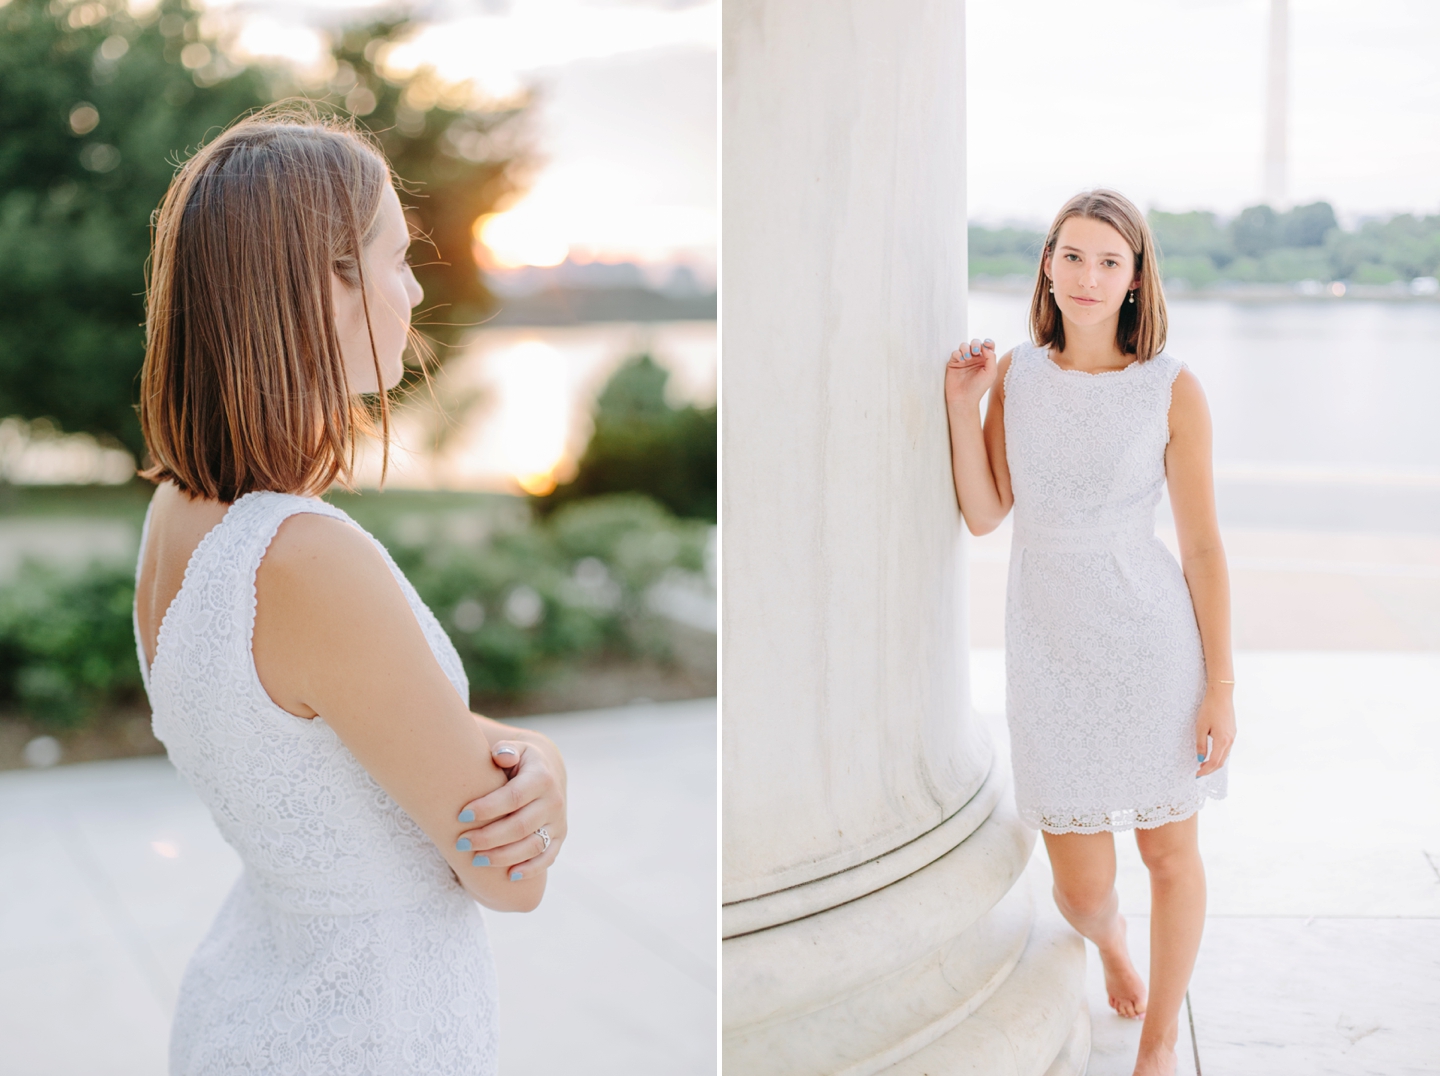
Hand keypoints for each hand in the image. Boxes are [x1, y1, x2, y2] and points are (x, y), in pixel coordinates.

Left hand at [456, 736, 567, 881]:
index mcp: (542, 778)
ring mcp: (558, 822)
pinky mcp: (559, 838)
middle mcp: (553, 801)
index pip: (513, 797)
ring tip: (476, 860)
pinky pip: (547, 858)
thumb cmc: (518, 761)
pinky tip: (508, 876)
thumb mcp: (515, 749)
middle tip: (461, 843)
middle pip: (521, 826)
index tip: (461, 816)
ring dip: (504, 856)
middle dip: (489, 838)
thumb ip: (505, 751)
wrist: (547, 771)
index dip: (487, 809)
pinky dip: (530, 870)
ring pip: (533, 846)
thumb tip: (500, 756)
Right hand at [945, 337, 997, 411]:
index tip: (986, 344)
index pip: (987, 346)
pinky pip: (955, 352)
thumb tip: (985, 346)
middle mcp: (974, 359)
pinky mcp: (954, 363)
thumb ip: (991, 357)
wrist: (964, 398)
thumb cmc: (979, 388)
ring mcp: (964, 360)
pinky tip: (961, 360)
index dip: (987, 342)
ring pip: (964, 345)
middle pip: (975, 343)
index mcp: (985, 360)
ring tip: (968, 357)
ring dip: (966, 348)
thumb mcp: (991, 373)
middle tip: (976, 351)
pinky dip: (958, 354)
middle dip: (976, 344)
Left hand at [1195, 688, 1235, 777]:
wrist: (1221, 695)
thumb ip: (1201, 745)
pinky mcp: (1232, 732)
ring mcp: (1233, 736)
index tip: (1197, 774)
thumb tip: (1201, 759)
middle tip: (1199, 773)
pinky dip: (1219, 755)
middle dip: (1210, 769)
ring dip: (1215, 762)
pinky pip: (1226, 748)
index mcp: (1222, 740)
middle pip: (1221, 761)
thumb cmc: (1209, 709)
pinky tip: (1212, 754)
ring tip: (1203, 765)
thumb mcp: (1201, 727)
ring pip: (1225, 755)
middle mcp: (1230, 740)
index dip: (1206, 770)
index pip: (1214, 762)